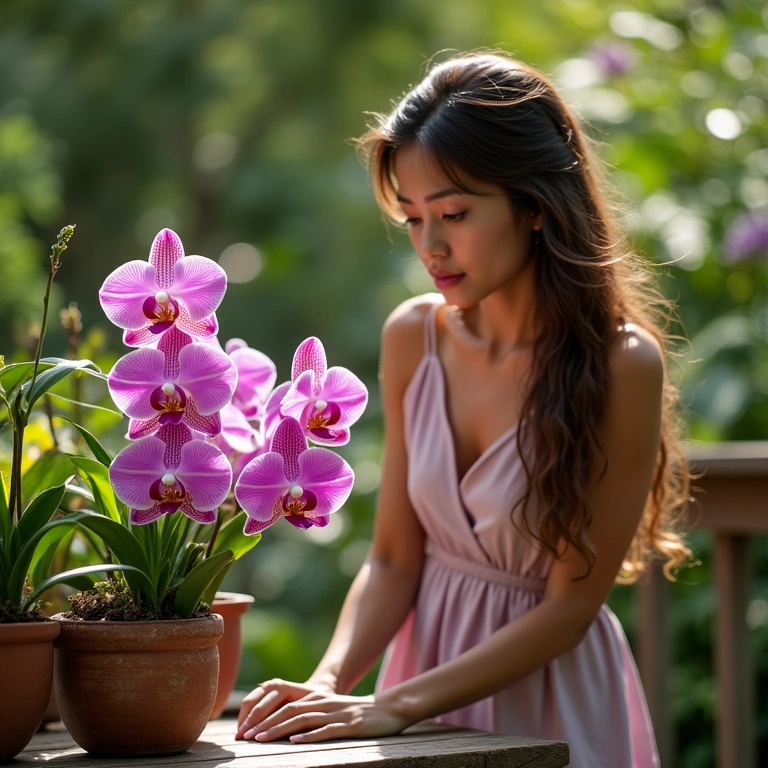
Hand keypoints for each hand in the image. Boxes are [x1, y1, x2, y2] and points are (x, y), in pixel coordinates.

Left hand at [237, 689, 413, 742]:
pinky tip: (295, 742)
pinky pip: (327, 730)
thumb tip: (288, 728)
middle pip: (289, 712)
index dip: (265, 718)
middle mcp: (325, 703)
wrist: (391, 708)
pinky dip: (309, 736)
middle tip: (246, 737)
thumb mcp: (333, 711)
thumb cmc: (360, 715)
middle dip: (266, 724)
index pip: (285, 707)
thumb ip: (313, 715)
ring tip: (262, 739)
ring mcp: (337, 713)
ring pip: (303, 719)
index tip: (246, 731)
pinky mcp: (351, 725)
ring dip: (280, 730)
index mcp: (319, 700)